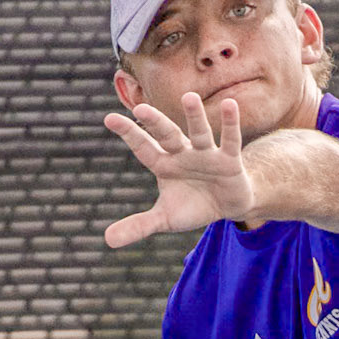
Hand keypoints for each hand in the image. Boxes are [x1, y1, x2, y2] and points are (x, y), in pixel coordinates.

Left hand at [103, 91, 254, 246]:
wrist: (227, 205)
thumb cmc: (192, 205)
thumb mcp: (164, 219)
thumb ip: (138, 226)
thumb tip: (107, 241)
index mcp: (164, 164)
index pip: (143, 148)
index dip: (129, 134)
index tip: (109, 119)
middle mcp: (183, 153)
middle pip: (168, 135)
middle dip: (156, 123)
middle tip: (140, 109)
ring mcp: (206, 154)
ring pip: (199, 133)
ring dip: (195, 116)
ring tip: (189, 97)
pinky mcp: (229, 160)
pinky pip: (229, 140)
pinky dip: (231, 124)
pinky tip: (232, 104)